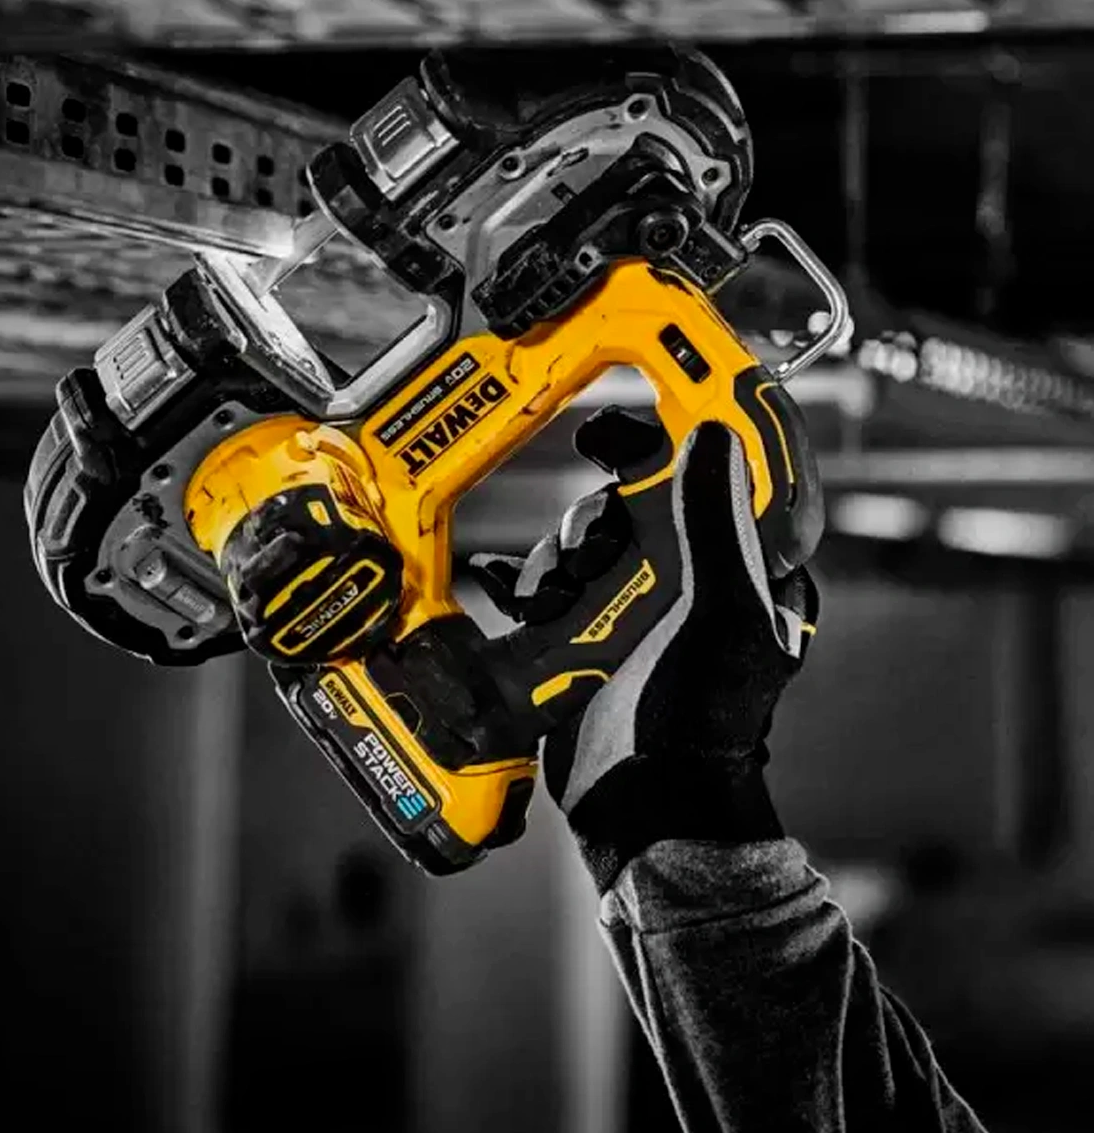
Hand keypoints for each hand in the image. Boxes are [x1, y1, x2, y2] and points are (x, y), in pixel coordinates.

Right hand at [475, 408, 818, 891]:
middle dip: (596, 518)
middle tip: (594, 545)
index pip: (706, 474)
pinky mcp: (582, 632)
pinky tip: (503, 583)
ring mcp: (628, 605)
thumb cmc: (702, 719)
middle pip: (626, 500)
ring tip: (560, 604)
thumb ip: (716, 524)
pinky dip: (522, 582)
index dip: (671, 438)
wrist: (647, 804)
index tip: (626, 429)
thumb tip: (713, 435)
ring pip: (578, 539)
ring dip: (557, 560)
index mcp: (731, 564)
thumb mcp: (721, 614)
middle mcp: (682, 576)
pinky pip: (544, 583)